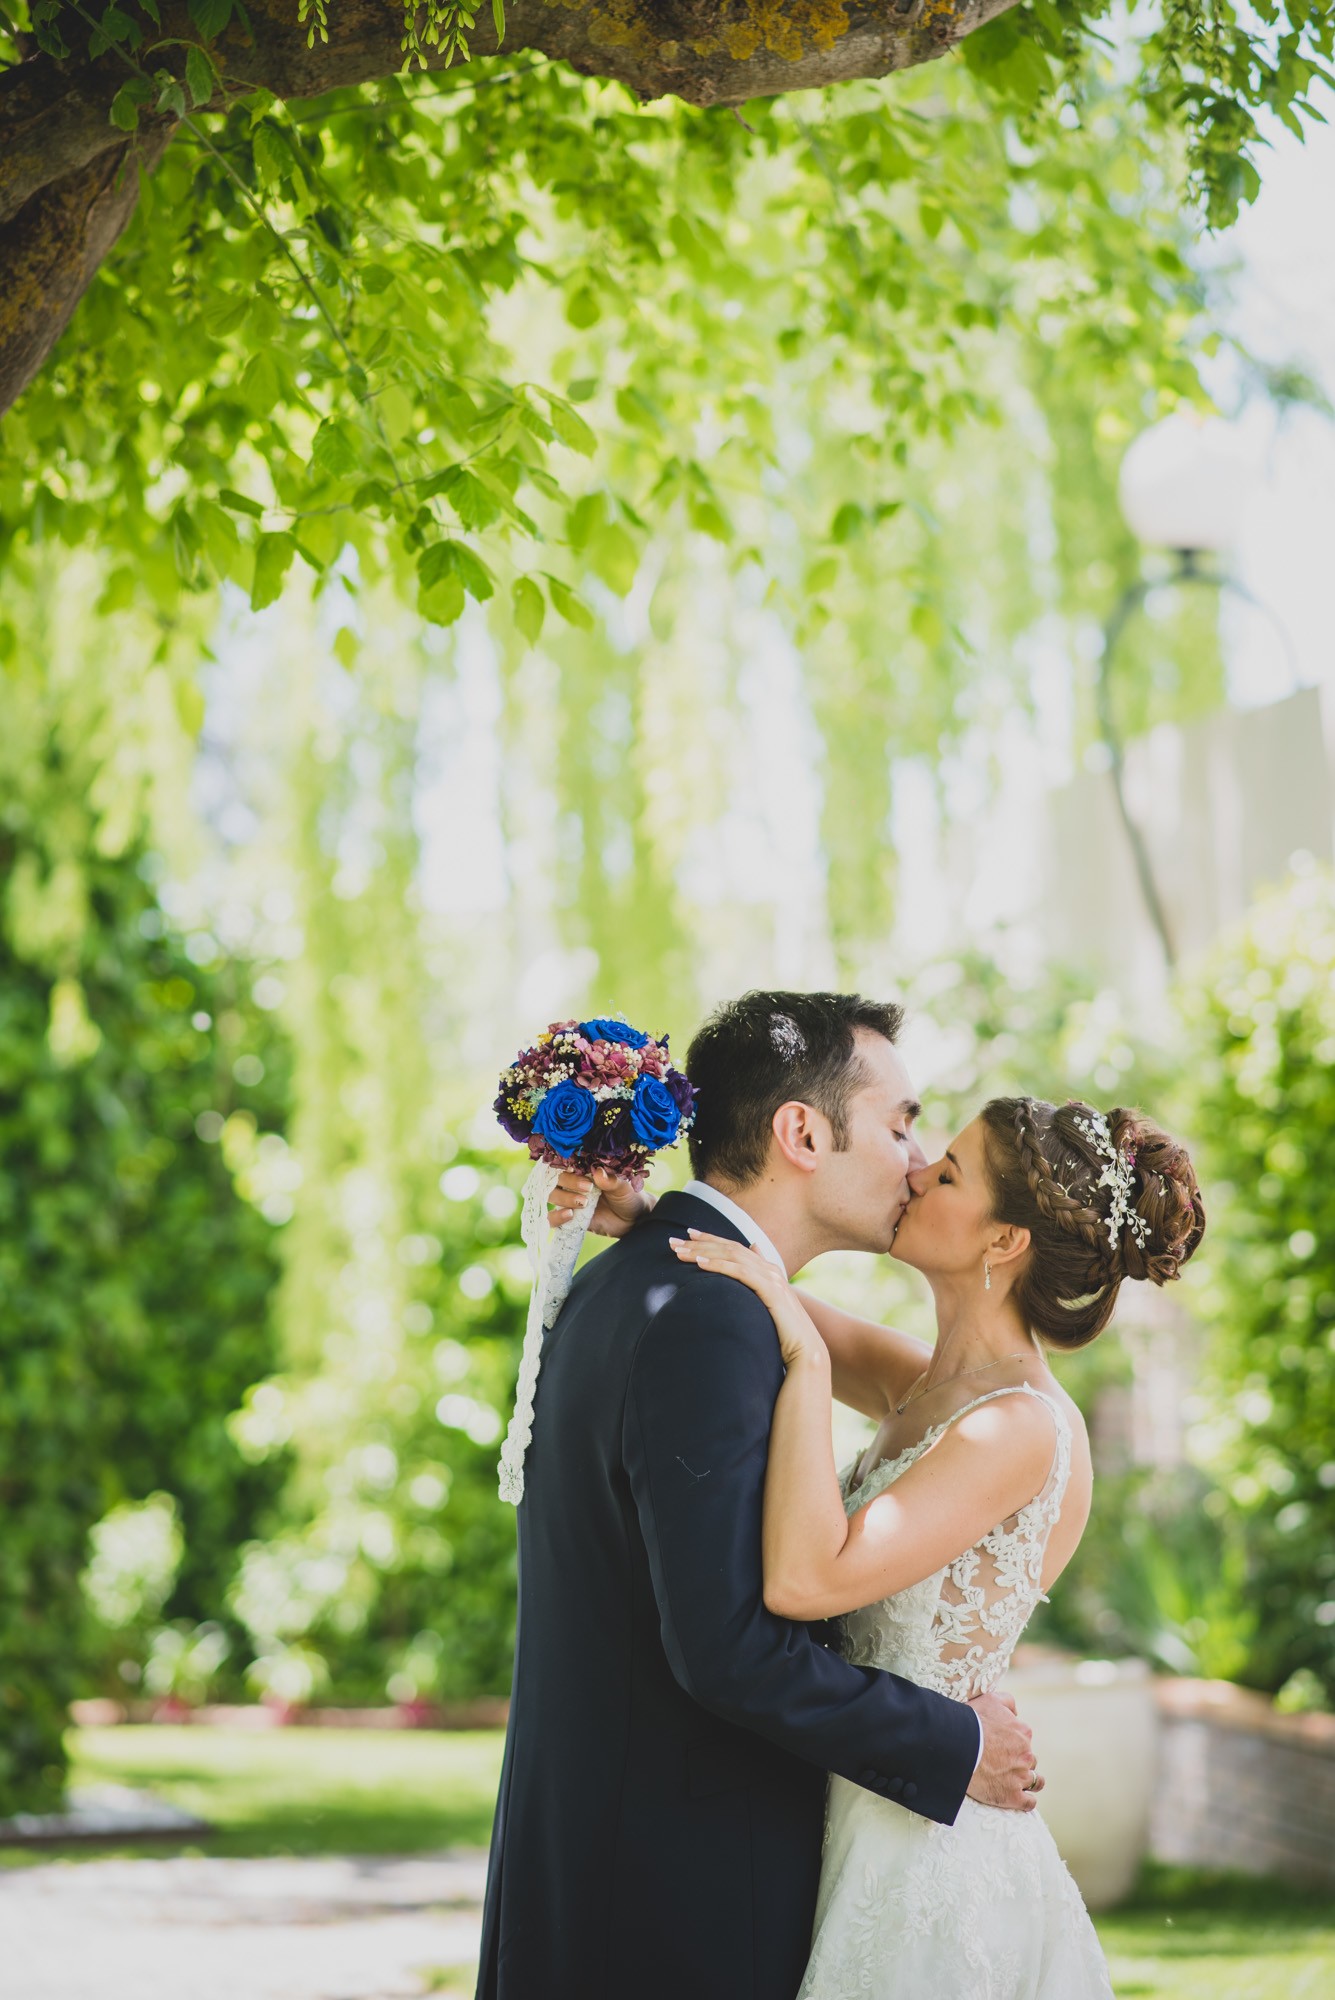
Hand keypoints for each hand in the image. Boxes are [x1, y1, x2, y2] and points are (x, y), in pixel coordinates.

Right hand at [547, 1167, 652, 1236]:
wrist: (633, 1220)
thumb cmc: (628, 1196)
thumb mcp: (624, 1187)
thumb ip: (612, 1180)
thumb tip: (598, 1172)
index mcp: (584, 1169)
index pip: (566, 1162)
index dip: (569, 1165)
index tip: (584, 1172)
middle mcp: (572, 1183)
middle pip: (555, 1177)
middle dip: (568, 1182)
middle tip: (588, 1188)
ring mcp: (568, 1200)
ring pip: (551, 1195)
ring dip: (564, 1198)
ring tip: (584, 1203)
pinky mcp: (568, 1218)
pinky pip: (551, 1218)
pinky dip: (556, 1217)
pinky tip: (569, 1215)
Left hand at [669, 1230, 820, 1368]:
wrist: (806, 1351)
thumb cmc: (784, 1333)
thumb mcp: (768, 1307)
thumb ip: (758, 1288)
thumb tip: (749, 1273)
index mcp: (768, 1270)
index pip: (734, 1247)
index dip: (711, 1239)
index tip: (688, 1234)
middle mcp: (769, 1269)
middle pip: (729, 1247)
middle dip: (700, 1242)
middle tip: (673, 1241)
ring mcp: (771, 1278)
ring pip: (731, 1256)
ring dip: (703, 1251)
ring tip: (679, 1251)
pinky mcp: (770, 1290)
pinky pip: (740, 1272)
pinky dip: (719, 1265)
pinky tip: (700, 1263)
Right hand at [966, 1689, 1042, 1812]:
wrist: (957, 1746)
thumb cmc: (971, 1721)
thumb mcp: (990, 1699)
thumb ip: (1008, 1702)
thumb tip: (1015, 1712)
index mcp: (1023, 1733)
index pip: (1024, 1740)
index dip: (1013, 1743)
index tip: (1001, 1747)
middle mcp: (1027, 1755)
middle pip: (1030, 1760)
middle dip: (1020, 1762)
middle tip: (1002, 1764)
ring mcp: (1021, 1777)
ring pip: (1036, 1781)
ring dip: (1028, 1781)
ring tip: (1016, 1782)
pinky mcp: (1012, 1796)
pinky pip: (1029, 1802)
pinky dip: (1026, 1801)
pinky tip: (1019, 1799)